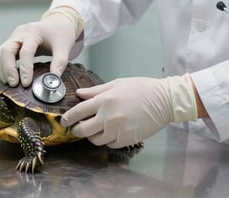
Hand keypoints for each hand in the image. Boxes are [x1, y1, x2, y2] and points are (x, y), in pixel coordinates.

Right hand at [0, 11, 77, 86]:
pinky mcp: (12, 42)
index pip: (26, 52)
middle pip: (7, 50)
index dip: (25, 68)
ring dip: (3, 68)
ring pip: (0, 52)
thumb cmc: (61, 34)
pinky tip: (9, 77)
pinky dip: (3, 65)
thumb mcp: (64, 48)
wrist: (58, 24)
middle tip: (13, 84)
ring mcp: (14, 37)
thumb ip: (59, 63)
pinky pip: (2, 54)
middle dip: (8, 69)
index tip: (26, 83)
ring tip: (9, 83)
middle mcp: (21, 33)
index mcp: (34, 32)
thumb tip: (53, 80)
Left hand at [61, 75, 197, 147]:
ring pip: (95, 140)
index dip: (68, 117)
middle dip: (77, 130)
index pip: (78, 112)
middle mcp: (108, 116)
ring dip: (92, 135)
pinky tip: (111, 131)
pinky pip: (110, 144)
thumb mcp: (117, 84)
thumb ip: (96, 91)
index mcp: (104, 100)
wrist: (164, 100)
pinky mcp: (127, 139)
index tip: (64, 121)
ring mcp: (118, 130)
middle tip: (77, 127)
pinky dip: (107, 140)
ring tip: (97, 128)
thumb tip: (79, 93)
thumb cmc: (141, 88)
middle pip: (83, 130)